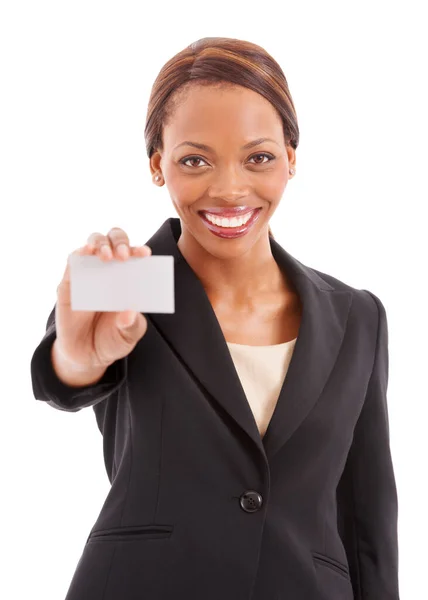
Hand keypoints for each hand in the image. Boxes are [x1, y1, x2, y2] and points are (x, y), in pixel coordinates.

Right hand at [54, 227, 151, 370]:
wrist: (85, 356)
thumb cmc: (112, 340)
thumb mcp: (127, 337)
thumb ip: (132, 326)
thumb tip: (129, 313)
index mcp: (130, 279)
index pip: (136, 256)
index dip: (139, 251)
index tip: (145, 254)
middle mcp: (110, 270)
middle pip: (115, 241)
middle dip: (120, 243)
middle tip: (123, 256)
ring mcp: (89, 273)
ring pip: (93, 243)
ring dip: (100, 244)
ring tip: (106, 257)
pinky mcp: (69, 282)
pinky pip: (73, 261)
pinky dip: (79, 254)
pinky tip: (85, 254)